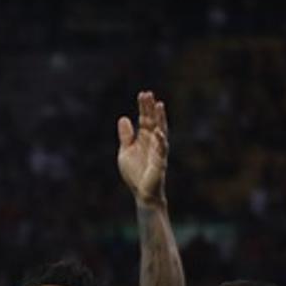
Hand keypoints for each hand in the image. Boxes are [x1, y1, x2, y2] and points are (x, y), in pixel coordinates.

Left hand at [116, 90, 168, 206]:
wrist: (142, 192)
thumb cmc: (135, 173)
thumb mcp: (126, 152)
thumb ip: (126, 136)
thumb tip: (124, 118)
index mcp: (145, 139)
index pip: (145, 119)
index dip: (144, 107)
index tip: (143, 94)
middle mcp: (153, 142)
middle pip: (153, 121)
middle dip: (151, 108)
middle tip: (148, 93)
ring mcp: (158, 151)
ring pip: (161, 131)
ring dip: (160, 118)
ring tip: (159, 105)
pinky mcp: (160, 162)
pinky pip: (161, 150)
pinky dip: (160, 140)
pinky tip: (158, 131)